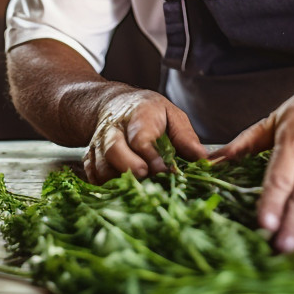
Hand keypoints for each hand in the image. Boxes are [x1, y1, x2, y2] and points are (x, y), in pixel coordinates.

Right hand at [83, 89, 206, 182]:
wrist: (115, 104)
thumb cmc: (150, 113)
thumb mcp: (172, 115)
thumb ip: (185, 137)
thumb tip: (203, 159)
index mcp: (138, 115)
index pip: (141, 138)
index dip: (151, 156)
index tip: (164, 169)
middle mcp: (114, 129)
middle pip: (114, 150)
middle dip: (129, 167)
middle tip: (145, 176)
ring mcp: (99, 144)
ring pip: (101, 167)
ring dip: (119, 181)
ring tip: (137, 187)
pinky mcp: (91, 158)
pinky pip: (93, 176)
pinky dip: (105, 185)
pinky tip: (121, 189)